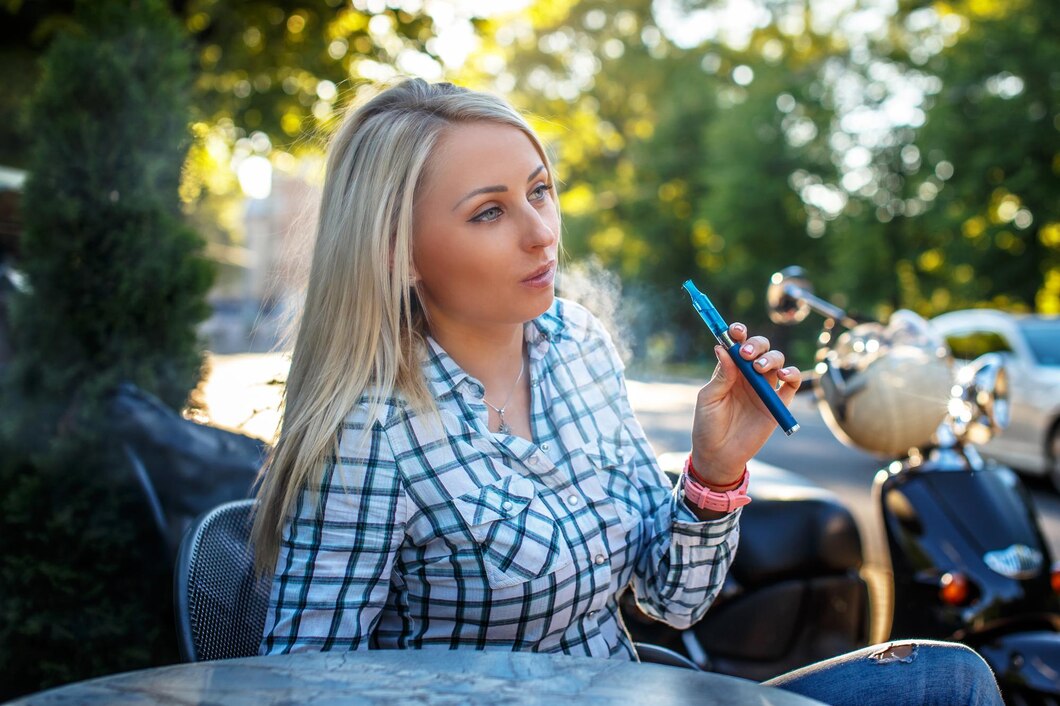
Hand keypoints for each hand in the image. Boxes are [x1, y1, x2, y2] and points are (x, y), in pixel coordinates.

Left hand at [690, 323, 800, 486]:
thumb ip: (720, 375)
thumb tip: (722, 347)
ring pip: (777, 361)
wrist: (719, 455)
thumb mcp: (709, 398)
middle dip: (755, 345)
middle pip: (760, 348)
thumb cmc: (708, 426)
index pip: (737, 344)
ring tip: (758, 368)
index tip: (735, 330)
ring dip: (771, 358)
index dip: (738, 333)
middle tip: (745, 355)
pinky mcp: (778, 404)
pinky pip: (792, 384)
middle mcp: (748, 375)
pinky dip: (792, 374)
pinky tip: (783, 376)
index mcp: (730, 370)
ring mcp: (764, 388)